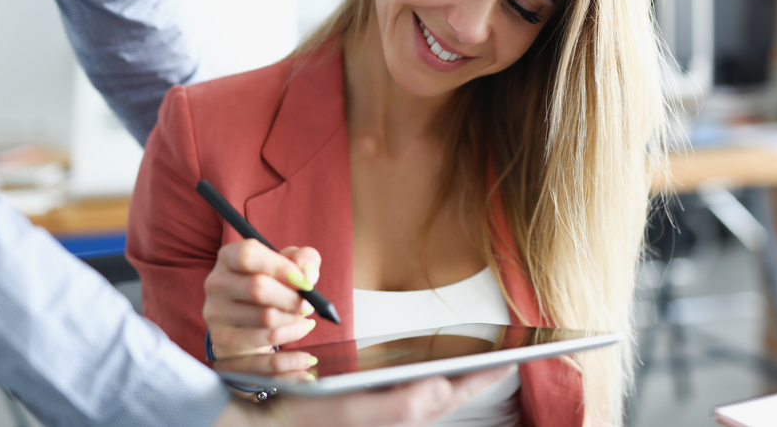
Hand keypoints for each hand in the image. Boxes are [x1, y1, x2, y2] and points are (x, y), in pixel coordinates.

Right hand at [204, 240, 321, 358]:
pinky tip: (299, 327)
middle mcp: (216, 282)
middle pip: (258, 288)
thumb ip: (303, 260)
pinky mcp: (223, 338)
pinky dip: (291, 333)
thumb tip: (308, 275)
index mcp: (229, 256)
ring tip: (302, 314)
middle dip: (292, 298)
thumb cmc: (271, 284)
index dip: (281, 267)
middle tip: (309, 303)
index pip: (248, 256)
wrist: (246, 322)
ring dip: (293, 317)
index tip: (304, 280)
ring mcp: (215, 312)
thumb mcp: (288, 264)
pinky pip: (267, 338)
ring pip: (265, 316)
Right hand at [215, 365, 516, 426]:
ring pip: (432, 396)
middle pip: (447, 394)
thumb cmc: (305, 417)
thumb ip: (400, 406)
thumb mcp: (349, 409)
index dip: (484, 375)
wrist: (263, 425)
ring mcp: (386, 417)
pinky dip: (430, 382)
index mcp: (400, 417)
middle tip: (505, 356)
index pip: (452, 393)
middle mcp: (399, 419)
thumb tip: (440, 390)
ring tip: (479, 361)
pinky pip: (413, 397)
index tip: (513, 357)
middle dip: (477, 377)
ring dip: (456, 380)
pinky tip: (433, 371)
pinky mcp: (372, 412)